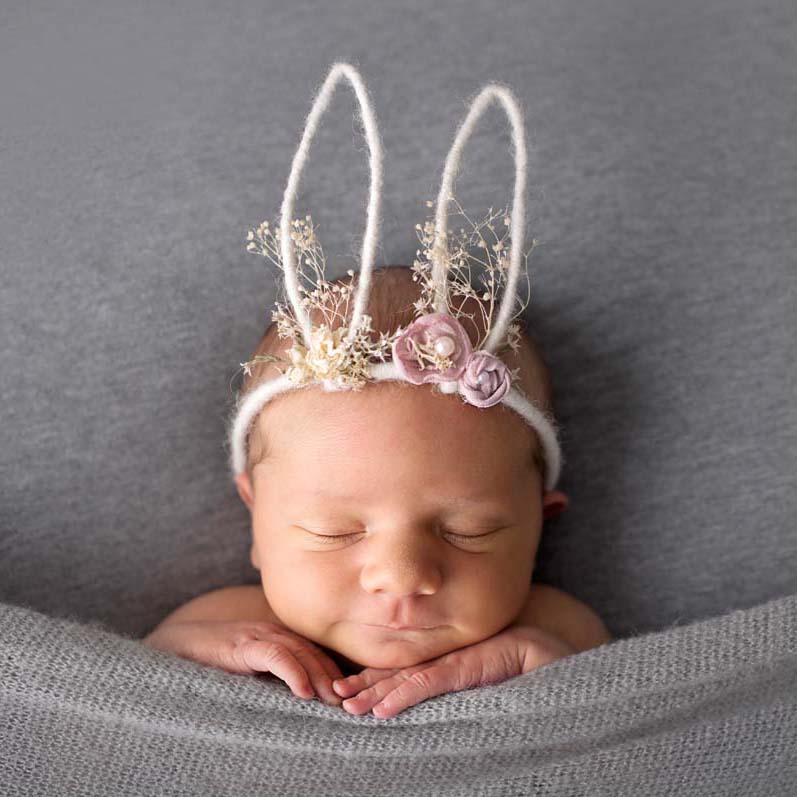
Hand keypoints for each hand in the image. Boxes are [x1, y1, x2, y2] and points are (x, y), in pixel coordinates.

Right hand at [142, 620, 343, 705]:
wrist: (177, 647)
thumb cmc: (215, 661)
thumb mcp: (251, 668)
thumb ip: (273, 675)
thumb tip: (302, 698)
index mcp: (278, 636)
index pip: (315, 652)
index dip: (333, 672)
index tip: (349, 694)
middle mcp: (274, 631)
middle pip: (313, 652)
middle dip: (333, 677)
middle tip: (350, 701)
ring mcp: (259, 635)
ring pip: (299, 653)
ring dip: (320, 677)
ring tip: (334, 701)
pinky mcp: (243, 644)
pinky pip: (275, 656)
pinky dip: (292, 673)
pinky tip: (303, 691)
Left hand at [331, 624, 576, 718]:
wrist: (554, 654)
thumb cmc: (523, 671)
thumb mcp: (483, 684)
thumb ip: (458, 687)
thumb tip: (438, 710)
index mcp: (448, 664)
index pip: (404, 674)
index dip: (374, 682)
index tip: (347, 693)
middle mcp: (446, 660)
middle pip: (397, 673)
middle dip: (364, 685)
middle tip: (333, 696)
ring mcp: (455, 662)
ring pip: (406, 679)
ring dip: (374, 693)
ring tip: (346, 704)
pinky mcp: (467, 669)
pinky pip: (430, 685)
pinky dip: (403, 697)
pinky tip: (382, 710)